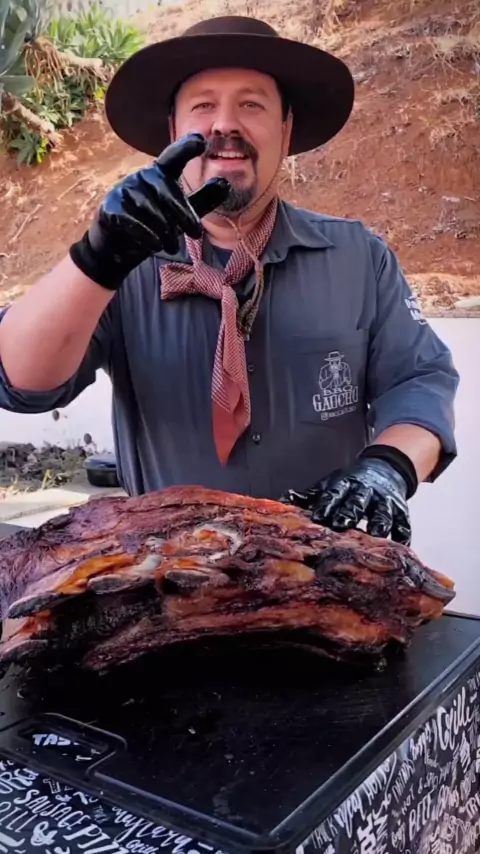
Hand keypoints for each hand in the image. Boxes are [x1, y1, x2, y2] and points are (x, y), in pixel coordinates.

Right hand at [69, 133, 229, 289]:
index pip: (174, 157)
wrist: (117, 248)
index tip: (201, 140)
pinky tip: (156, 246)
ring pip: (152, 209)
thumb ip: (202, 199)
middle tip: (197, 233)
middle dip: (184, 214)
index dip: (186, 148)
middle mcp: (141, 177)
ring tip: (172, 247)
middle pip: (167, 191)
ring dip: (166, 231)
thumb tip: (225, 182)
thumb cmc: (153, 225)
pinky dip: (147, 236)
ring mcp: (124, 191)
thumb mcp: (181, 212)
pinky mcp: (111, 209)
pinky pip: (133, 222)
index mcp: (160, 174)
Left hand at [281, 457, 411, 544]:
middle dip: (349, 514)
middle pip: (357, 503)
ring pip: (382, 513)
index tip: (318, 517)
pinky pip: (404, 523)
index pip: (334, 495)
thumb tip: (285, 501)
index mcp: (346, 485)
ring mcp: (384, 501)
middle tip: (341, 526)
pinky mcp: (401, 510)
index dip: (326, 505)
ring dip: (378, 523)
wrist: (385, 469)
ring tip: (375, 535)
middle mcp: (366, 491)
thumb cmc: (351, 484)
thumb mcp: (331, 484)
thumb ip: (310, 496)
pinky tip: (400, 547)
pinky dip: (403, 535)